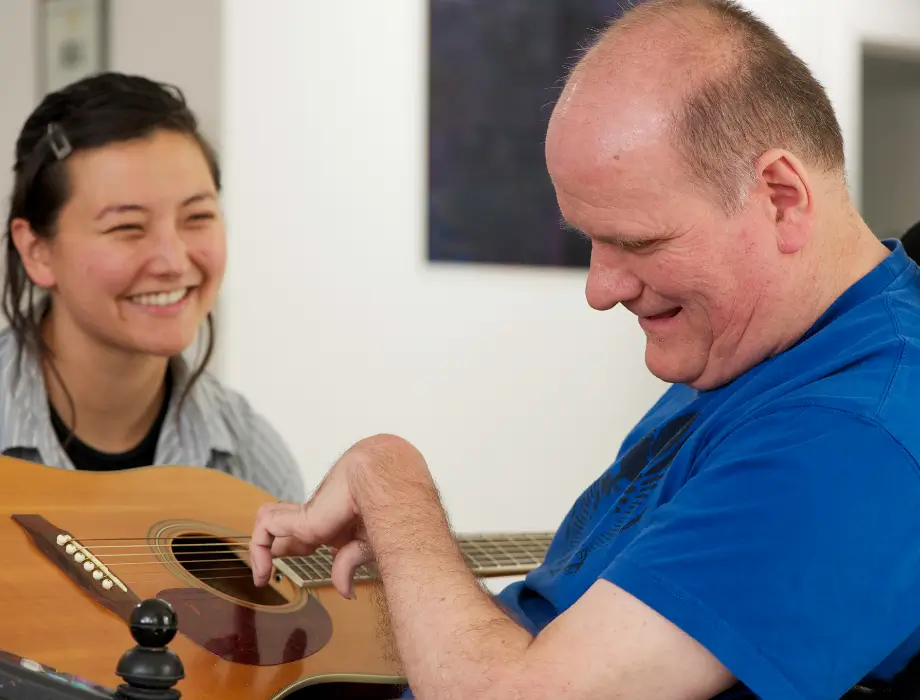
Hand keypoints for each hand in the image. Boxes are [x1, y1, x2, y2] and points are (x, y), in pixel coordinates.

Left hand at [248, 433, 426, 597]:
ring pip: (272, 520)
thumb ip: (348, 564)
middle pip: (286, 528)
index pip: (308, 534)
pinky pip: (267, 527)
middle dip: (273, 548)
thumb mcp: (367, 546)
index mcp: (338, 523)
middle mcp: (322, 516)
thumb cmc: (389, 509)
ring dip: (261, 546)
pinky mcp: (301, 518)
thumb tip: (344, 592)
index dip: (295, 549)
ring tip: (261, 575)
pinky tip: (265, 572)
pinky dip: (260, 549)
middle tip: (262, 573)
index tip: (296, 566)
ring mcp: (310, 515)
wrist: (386, 483)